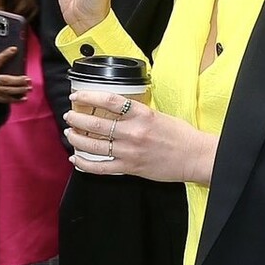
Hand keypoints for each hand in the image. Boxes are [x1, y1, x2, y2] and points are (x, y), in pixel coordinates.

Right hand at [0, 44, 31, 107]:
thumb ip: (0, 60)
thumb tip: (13, 51)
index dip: (5, 54)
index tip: (14, 49)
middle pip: (5, 80)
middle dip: (18, 80)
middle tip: (28, 80)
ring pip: (7, 91)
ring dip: (19, 90)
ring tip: (28, 88)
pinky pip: (7, 100)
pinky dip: (17, 99)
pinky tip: (24, 98)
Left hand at [64, 92, 215, 184]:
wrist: (194, 157)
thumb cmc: (180, 136)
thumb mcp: (158, 115)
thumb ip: (136, 112)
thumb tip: (115, 109)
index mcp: (142, 114)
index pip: (109, 100)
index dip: (89, 97)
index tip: (77, 97)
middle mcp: (134, 132)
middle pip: (96, 123)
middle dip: (77, 119)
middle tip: (69, 116)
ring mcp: (130, 151)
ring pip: (94, 145)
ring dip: (78, 139)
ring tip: (70, 134)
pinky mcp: (131, 167)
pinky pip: (102, 167)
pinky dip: (85, 164)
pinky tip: (76, 158)